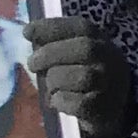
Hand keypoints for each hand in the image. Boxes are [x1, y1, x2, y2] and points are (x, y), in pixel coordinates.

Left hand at [22, 17, 136, 137]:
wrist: (108, 110)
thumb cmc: (82, 77)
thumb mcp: (75, 56)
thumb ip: (55, 44)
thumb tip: (29, 34)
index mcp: (101, 42)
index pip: (81, 27)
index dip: (53, 27)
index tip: (27, 32)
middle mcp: (111, 59)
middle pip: (85, 48)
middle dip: (51, 54)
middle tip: (32, 64)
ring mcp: (110, 84)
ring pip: (81, 76)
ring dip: (56, 81)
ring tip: (51, 86)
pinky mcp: (104, 108)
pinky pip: (78, 103)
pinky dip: (61, 101)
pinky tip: (57, 101)